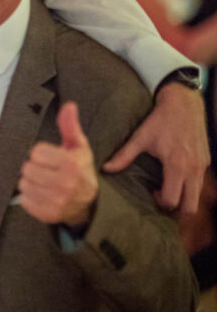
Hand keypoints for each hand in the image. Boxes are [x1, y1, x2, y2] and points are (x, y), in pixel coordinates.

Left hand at [20, 102, 98, 225]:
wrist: (88, 203)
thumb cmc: (80, 170)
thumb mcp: (78, 147)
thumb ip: (70, 126)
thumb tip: (69, 105)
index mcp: (72, 164)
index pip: (35, 152)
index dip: (40, 154)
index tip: (50, 158)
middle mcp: (66, 183)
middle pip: (27, 168)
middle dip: (34, 168)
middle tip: (46, 171)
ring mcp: (57, 201)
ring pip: (23, 184)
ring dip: (30, 182)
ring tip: (44, 183)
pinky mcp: (49, 214)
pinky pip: (24, 200)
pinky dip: (30, 197)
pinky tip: (43, 195)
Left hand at [103, 83, 206, 213]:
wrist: (184, 103)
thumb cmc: (160, 120)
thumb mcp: (140, 138)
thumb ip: (124, 156)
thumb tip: (105, 168)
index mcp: (177, 166)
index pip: (172, 200)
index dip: (160, 202)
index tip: (152, 192)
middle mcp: (193, 169)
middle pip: (190, 207)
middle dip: (176, 209)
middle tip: (162, 198)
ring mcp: (202, 166)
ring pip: (197, 196)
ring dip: (184, 198)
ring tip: (168, 189)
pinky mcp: (206, 161)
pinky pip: (200, 183)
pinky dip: (190, 187)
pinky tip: (176, 177)